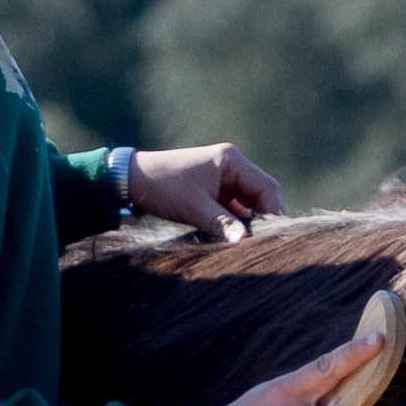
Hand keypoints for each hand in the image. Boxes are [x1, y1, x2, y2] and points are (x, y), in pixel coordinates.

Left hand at [126, 144, 286, 241]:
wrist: (132, 180)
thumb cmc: (163, 187)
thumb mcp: (194, 208)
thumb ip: (223, 224)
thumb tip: (246, 242)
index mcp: (231, 161)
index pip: (267, 187)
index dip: (273, 213)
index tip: (272, 238)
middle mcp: (232, 165)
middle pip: (262, 195)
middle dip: (263, 219)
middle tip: (263, 244)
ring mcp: (224, 177)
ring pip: (249, 203)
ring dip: (249, 223)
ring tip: (247, 244)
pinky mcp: (215, 189)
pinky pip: (235, 207)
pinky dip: (236, 222)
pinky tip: (233, 238)